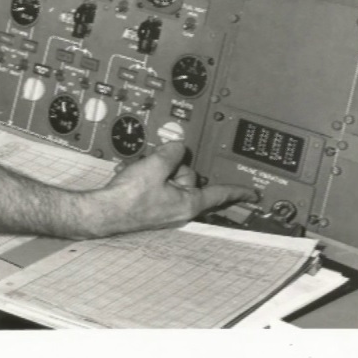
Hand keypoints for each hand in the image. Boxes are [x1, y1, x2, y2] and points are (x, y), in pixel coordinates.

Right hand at [87, 142, 259, 236]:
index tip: (253, 195)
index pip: (218, 194)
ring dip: (152, 169)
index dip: (237, 192)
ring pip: (167, 177)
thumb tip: (178, 146)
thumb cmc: (129, 197)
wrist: (104, 211)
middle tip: (152, 165)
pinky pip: (154, 184)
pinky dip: (142, 177)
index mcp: (188, 202)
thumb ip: (171, 153)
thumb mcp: (154, 166)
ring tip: (135, 172)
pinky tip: (129, 176)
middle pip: (186, 175)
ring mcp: (165, 208)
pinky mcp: (151, 207)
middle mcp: (179, 208)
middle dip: (170, 165)